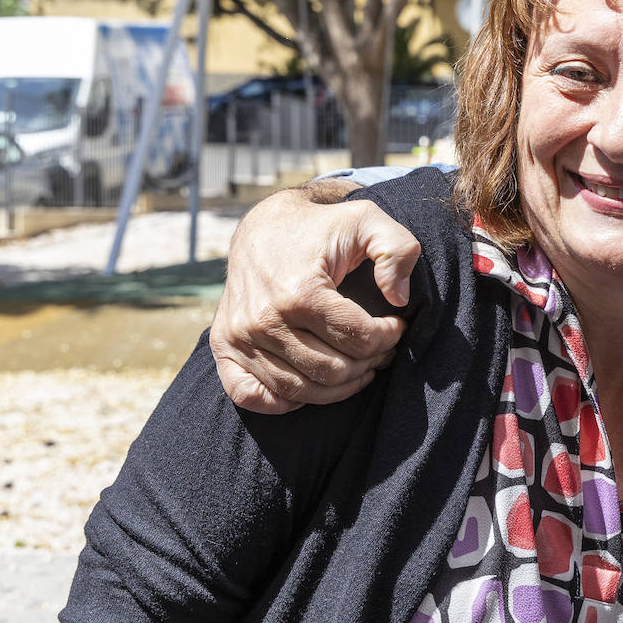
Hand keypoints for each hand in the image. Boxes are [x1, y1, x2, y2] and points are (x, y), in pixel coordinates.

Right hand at [211, 186, 421, 412]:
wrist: (265, 226)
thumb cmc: (322, 227)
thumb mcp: (368, 221)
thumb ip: (397, 251)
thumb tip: (398, 299)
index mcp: (300, 292)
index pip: (358, 339)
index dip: (389, 337)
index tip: (397, 325)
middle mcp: (264, 319)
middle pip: (332, 371)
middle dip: (368, 363)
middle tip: (380, 348)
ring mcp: (240, 337)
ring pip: (301, 390)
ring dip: (339, 386)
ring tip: (359, 365)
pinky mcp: (224, 347)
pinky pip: (253, 396)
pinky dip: (285, 401)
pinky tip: (311, 383)